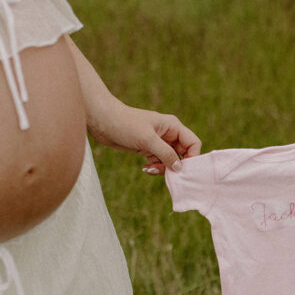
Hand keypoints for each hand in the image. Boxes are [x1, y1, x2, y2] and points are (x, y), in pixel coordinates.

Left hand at [87, 96, 201, 174]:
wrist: (101, 120)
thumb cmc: (125, 124)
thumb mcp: (147, 140)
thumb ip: (165, 154)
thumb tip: (179, 168)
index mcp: (173, 126)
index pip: (193, 143)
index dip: (192, 157)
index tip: (183, 170)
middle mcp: (168, 134)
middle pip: (183, 154)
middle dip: (176, 166)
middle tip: (168, 175)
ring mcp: (158, 142)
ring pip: (170, 160)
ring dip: (163, 168)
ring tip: (151, 170)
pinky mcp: (147, 148)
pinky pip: (158, 161)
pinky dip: (155, 167)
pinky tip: (146, 169)